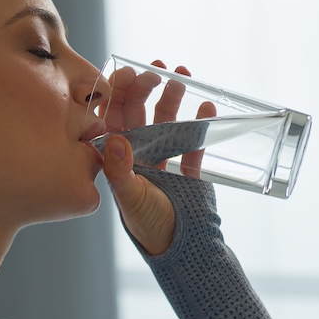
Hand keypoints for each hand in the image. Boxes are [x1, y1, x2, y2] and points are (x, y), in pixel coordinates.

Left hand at [101, 61, 214, 254]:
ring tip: (181, 77)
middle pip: (139, 112)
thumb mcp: (131, 198)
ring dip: (172, 98)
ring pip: (166, 119)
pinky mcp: (190, 165)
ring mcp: (165, 157)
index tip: (127, 74)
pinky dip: (200, 121)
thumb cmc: (149, 225)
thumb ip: (121, 171)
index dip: (118, 94)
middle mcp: (139, 153)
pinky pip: (194, 138)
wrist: (185, 247)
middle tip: (157, 71)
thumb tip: (116, 140)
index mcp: (117, 158)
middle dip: (146, 88)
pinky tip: (205, 105)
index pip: (112, 118)